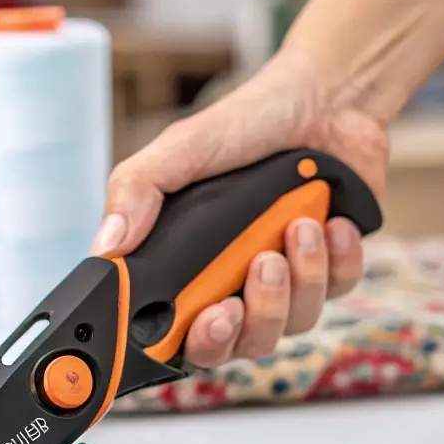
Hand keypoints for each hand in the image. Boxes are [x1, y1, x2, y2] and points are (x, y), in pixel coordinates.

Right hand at [90, 53, 389, 368]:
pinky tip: (331, 223)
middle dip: (257, 314)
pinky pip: (339, 292)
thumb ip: (136, 193)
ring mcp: (284, 281)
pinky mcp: (331, 269)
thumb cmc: (244, 125)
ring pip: (294, 323)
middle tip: (261, 264)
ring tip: (298, 226)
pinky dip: (338, 259)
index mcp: (188, 267)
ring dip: (302, 277)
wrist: (322, 99)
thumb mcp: (180, 150)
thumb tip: (105, 248)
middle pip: (242, 344)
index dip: (197, 341)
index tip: (211, 318)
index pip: (181, 334)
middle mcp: (233, 283)